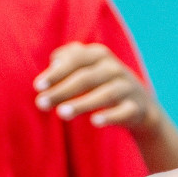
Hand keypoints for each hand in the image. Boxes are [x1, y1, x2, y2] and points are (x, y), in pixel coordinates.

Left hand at [34, 43, 160, 130]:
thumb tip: (52, 63)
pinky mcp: (136, 108)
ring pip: (105, 94)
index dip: (56, 72)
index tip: (37, 86)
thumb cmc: (100, 83)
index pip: (76, 60)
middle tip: (41, 103)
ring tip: (61, 113)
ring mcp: (127, 88)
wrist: (140, 105)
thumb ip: (66, 62)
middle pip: (86, 78)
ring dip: (82, 103)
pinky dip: (110, 116)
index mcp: (99, 55)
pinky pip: (124, 112)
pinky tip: (95, 122)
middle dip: (62, 90)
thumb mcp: (85, 68)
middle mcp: (114, 68)